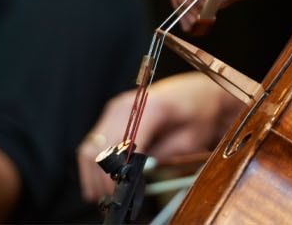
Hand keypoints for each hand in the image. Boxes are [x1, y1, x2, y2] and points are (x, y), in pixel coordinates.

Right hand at [76, 73, 245, 204]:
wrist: (199, 92)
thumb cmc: (199, 114)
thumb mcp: (189, 140)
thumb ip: (162, 155)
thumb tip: (137, 173)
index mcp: (150, 108)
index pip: (124, 146)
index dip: (120, 173)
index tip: (121, 191)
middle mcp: (128, 105)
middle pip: (103, 147)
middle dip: (104, 177)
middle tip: (111, 197)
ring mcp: (117, 107)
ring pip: (92, 145)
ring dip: (93, 172)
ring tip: (100, 194)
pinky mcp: (113, 112)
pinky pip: (94, 140)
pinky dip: (92, 161)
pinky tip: (96, 179)